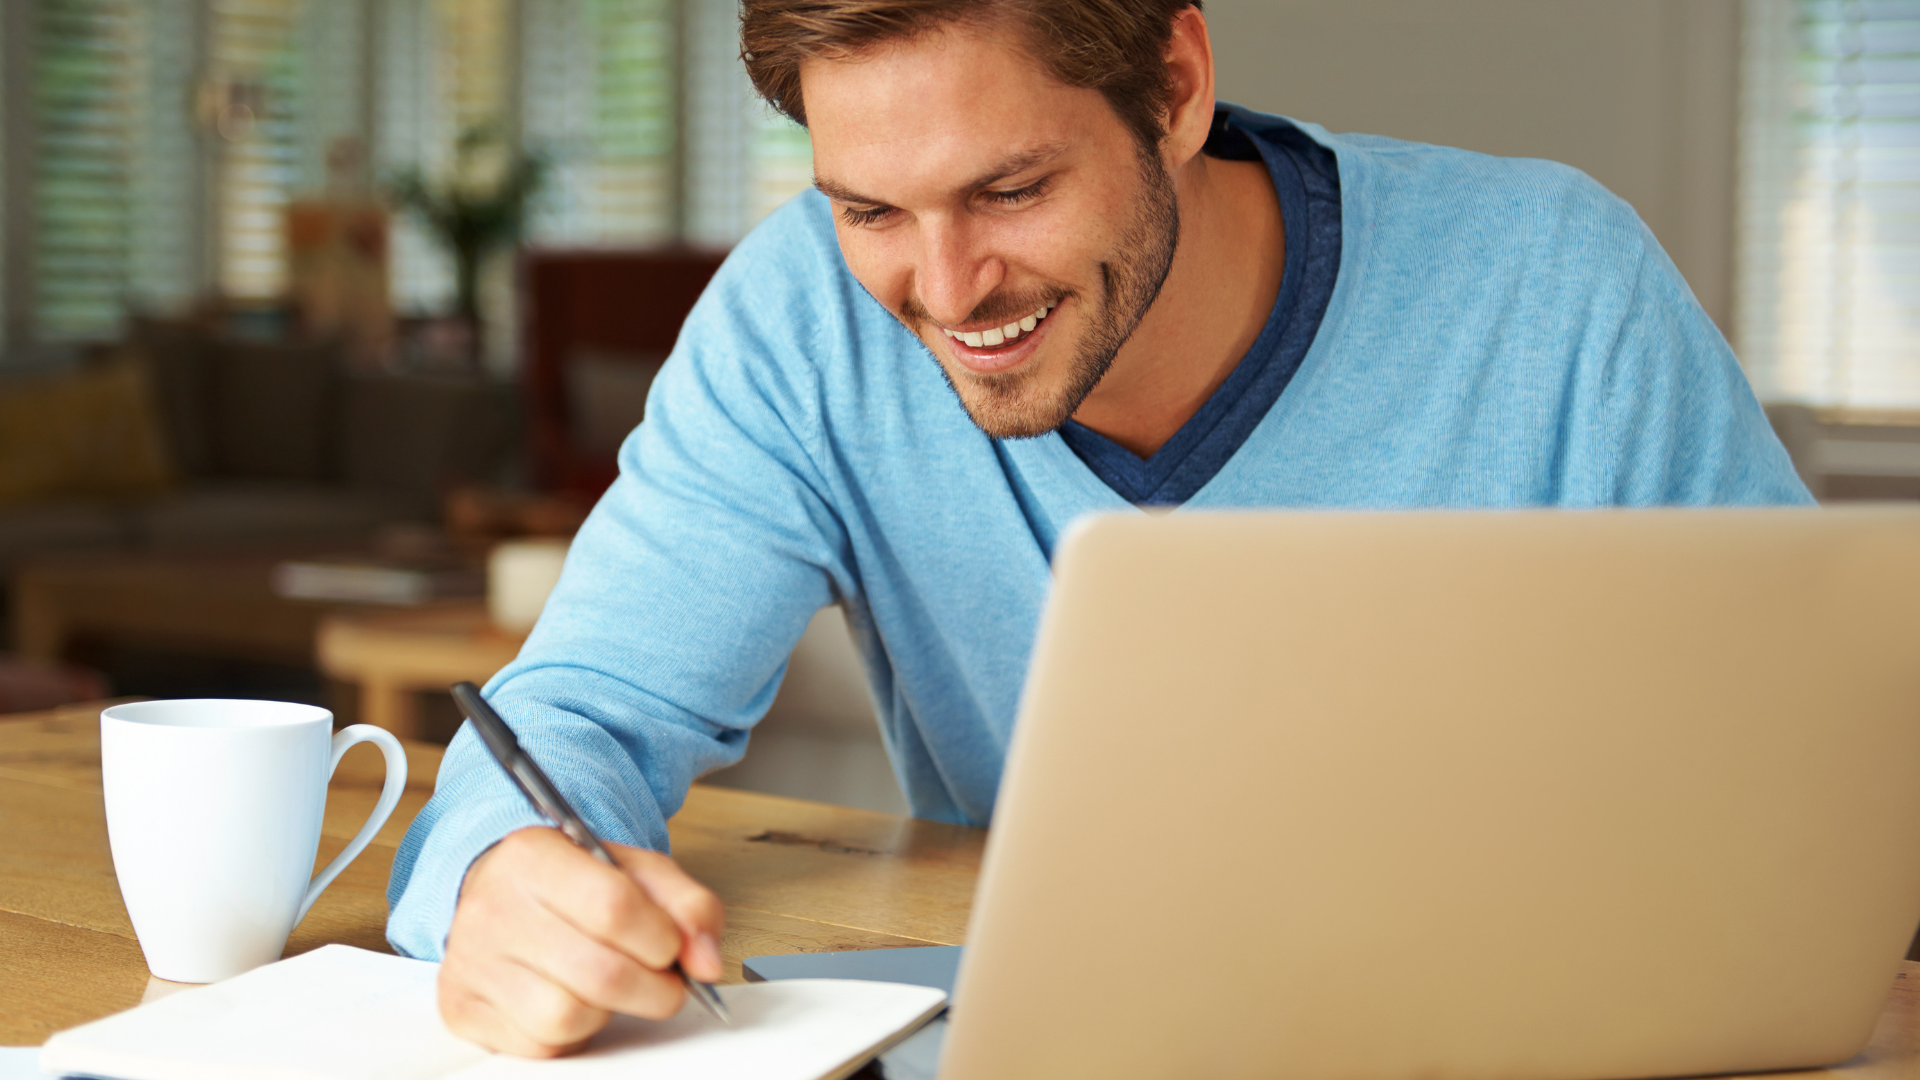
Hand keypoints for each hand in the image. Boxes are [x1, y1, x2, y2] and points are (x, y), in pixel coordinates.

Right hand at [438, 826, 725, 1056]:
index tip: (674, 947)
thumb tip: (708, 962)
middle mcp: (492, 908)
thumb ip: (687, 905)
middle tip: (664, 981)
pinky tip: (573, 1000)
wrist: (499, 894)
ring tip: (609, 985)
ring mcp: (472, 963)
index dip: (662, 937)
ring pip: (567, 1016)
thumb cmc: (572, 884)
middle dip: (653, 987)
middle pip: (599, 972)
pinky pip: (539, 1044)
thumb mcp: (635, 871)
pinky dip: (572, 1032)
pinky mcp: (463, 1009)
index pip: (613, 907)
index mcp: (533, 857)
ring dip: (608, 1010)